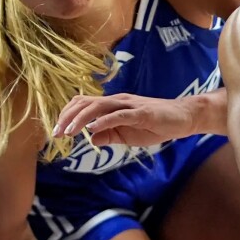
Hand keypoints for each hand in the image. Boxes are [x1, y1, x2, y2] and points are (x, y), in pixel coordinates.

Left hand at [53, 93, 197, 146]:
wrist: (184, 118)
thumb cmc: (156, 124)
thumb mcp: (127, 134)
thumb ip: (109, 134)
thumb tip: (90, 138)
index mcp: (113, 105)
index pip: (83, 104)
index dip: (67, 115)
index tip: (56, 132)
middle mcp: (118, 101)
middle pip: (86, 103)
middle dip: (67, 117)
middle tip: (55, 134)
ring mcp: (130, 105)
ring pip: (98, 106)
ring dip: (80, 119)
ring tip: (68, 132)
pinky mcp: (142, 113)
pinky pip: (119, 115)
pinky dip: (103, 121)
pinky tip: (92, 129)